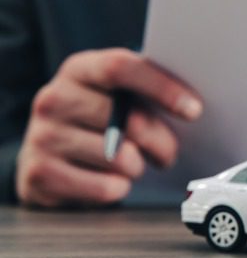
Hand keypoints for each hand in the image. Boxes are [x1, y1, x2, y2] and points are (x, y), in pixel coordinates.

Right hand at [16, 48, 202, 206]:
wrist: (48, 155)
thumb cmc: (99, 121)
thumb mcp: (119, 96)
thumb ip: (148, 90)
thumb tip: (195, 104)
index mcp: (79, 69)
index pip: (121, 67)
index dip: (162, 88)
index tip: (194, 110)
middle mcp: (54, 98)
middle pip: (129, 119)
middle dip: (163, 142)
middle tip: (169, 154)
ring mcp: (43, 136)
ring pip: (119, 157)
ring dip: (139, 167)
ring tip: (134, 165)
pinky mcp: (39, 174)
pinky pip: (105, 188)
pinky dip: (120, 189)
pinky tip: (112, 181)